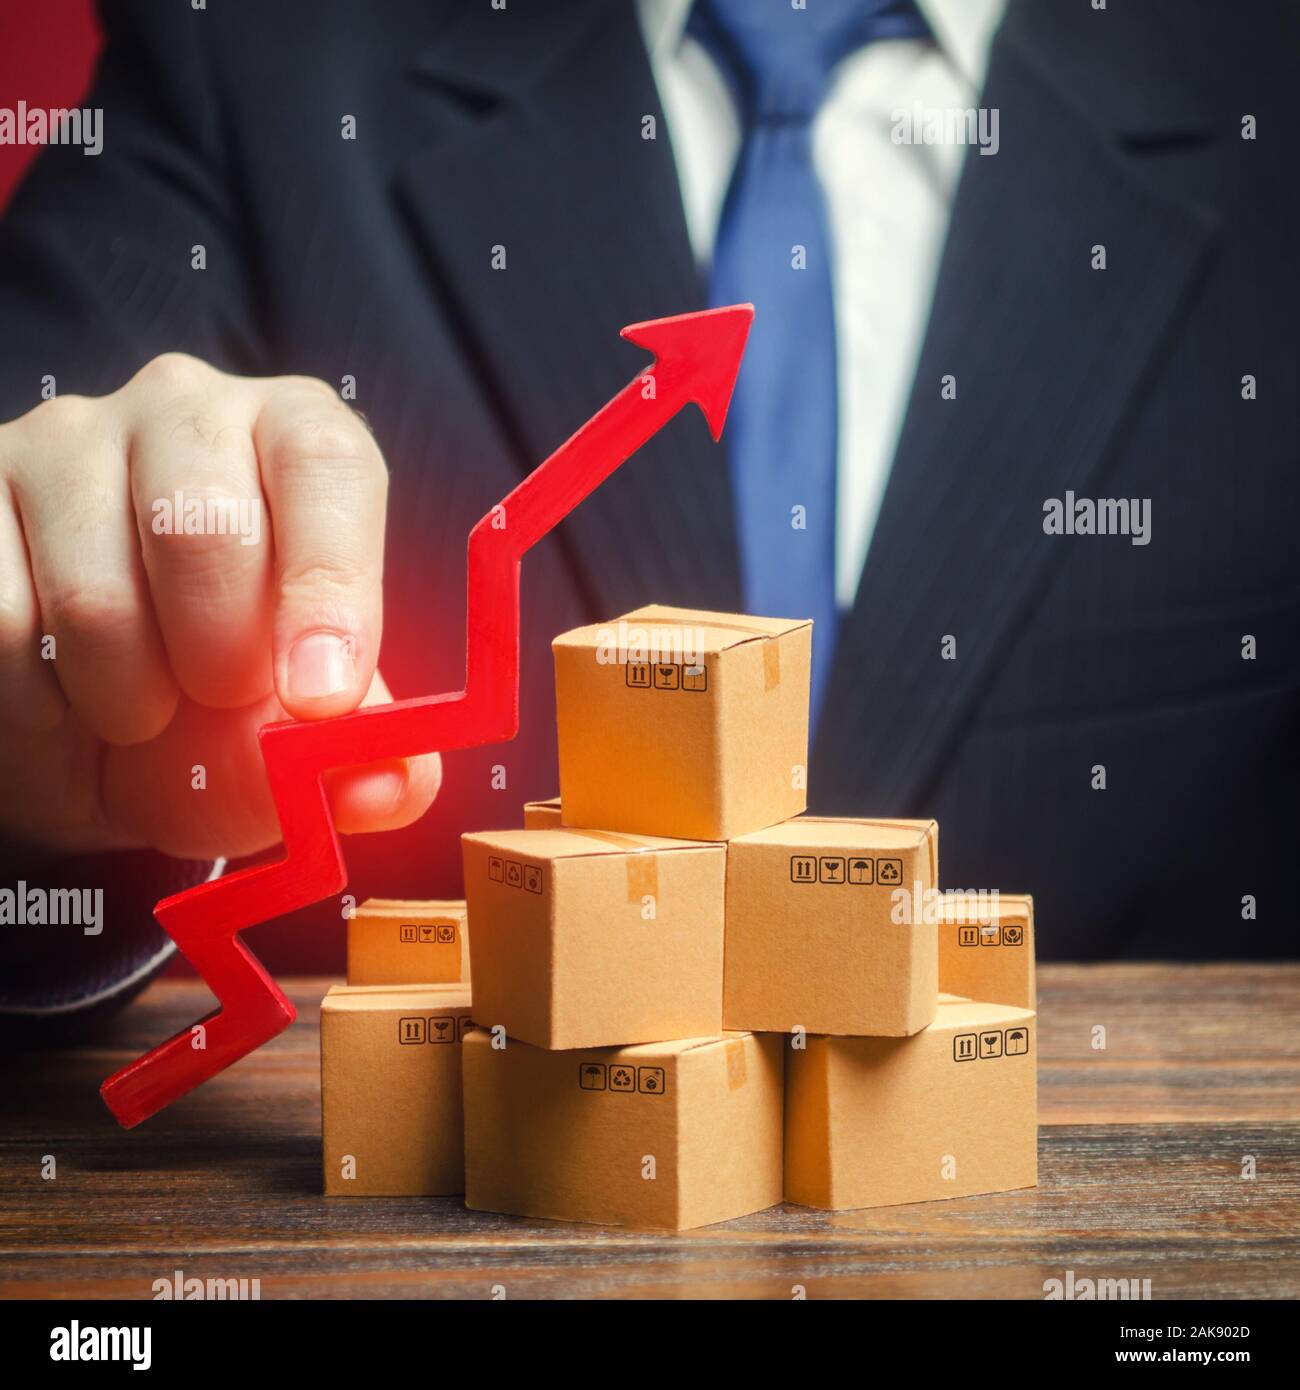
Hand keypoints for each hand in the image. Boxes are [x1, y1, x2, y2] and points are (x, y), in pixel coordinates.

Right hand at [0, 353, 439, 859]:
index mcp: (295, 441)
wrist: (82, 739)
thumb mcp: (295, 747)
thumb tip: (393, 784)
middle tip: (218, 702)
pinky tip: (60, 693)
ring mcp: (65, 442)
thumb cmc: (214, 717)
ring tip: (137, 706)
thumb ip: (362, 762)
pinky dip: (34, 703)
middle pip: (206, 523)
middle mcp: (186, 412)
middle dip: (219, 658)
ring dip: (123, 697)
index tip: (318, 697)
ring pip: (94, 594)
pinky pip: (0, 624)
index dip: (329, 586)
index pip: (326, 465)